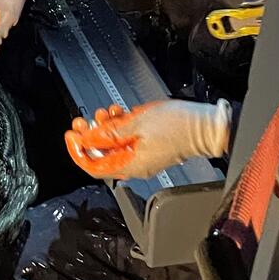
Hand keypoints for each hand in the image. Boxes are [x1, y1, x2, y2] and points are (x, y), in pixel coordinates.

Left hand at [65, 99, 231, 179]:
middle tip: (83, 121)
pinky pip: (127, 140)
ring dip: (105, 128)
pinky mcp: (149, 146)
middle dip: (90, 135)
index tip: (71, 136)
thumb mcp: (136, 124)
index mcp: (130, 165)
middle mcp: (135, 164)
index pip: (93, 166)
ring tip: (104, 113)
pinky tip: (119, 114)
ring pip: (113, 145)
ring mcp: (142, 156)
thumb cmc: (180, 126)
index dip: (78, 151)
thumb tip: (87, 139)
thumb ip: (108, 133)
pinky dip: (120, 127)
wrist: (207, 125)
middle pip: (101, 154)